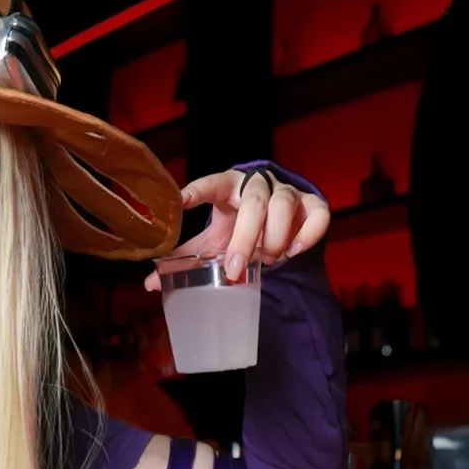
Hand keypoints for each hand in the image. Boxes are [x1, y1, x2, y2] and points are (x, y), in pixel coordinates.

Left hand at [144, 167, 329, 291]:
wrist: (277, 218)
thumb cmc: (237, 226)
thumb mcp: (213, 239)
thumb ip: (187, 256)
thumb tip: (150, 284)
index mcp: (228, 187)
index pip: (211, 184)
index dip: (197, 191)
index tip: (180, 202)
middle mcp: (258, 184)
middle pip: (254, 202)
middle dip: (244, 238)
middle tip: (234, 269)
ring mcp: (287, 192)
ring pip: (283, 206)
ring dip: (274, 238)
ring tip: (267, 259)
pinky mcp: (312, 204)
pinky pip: (318, 214)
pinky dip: (308, 234)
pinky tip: (294, 251)